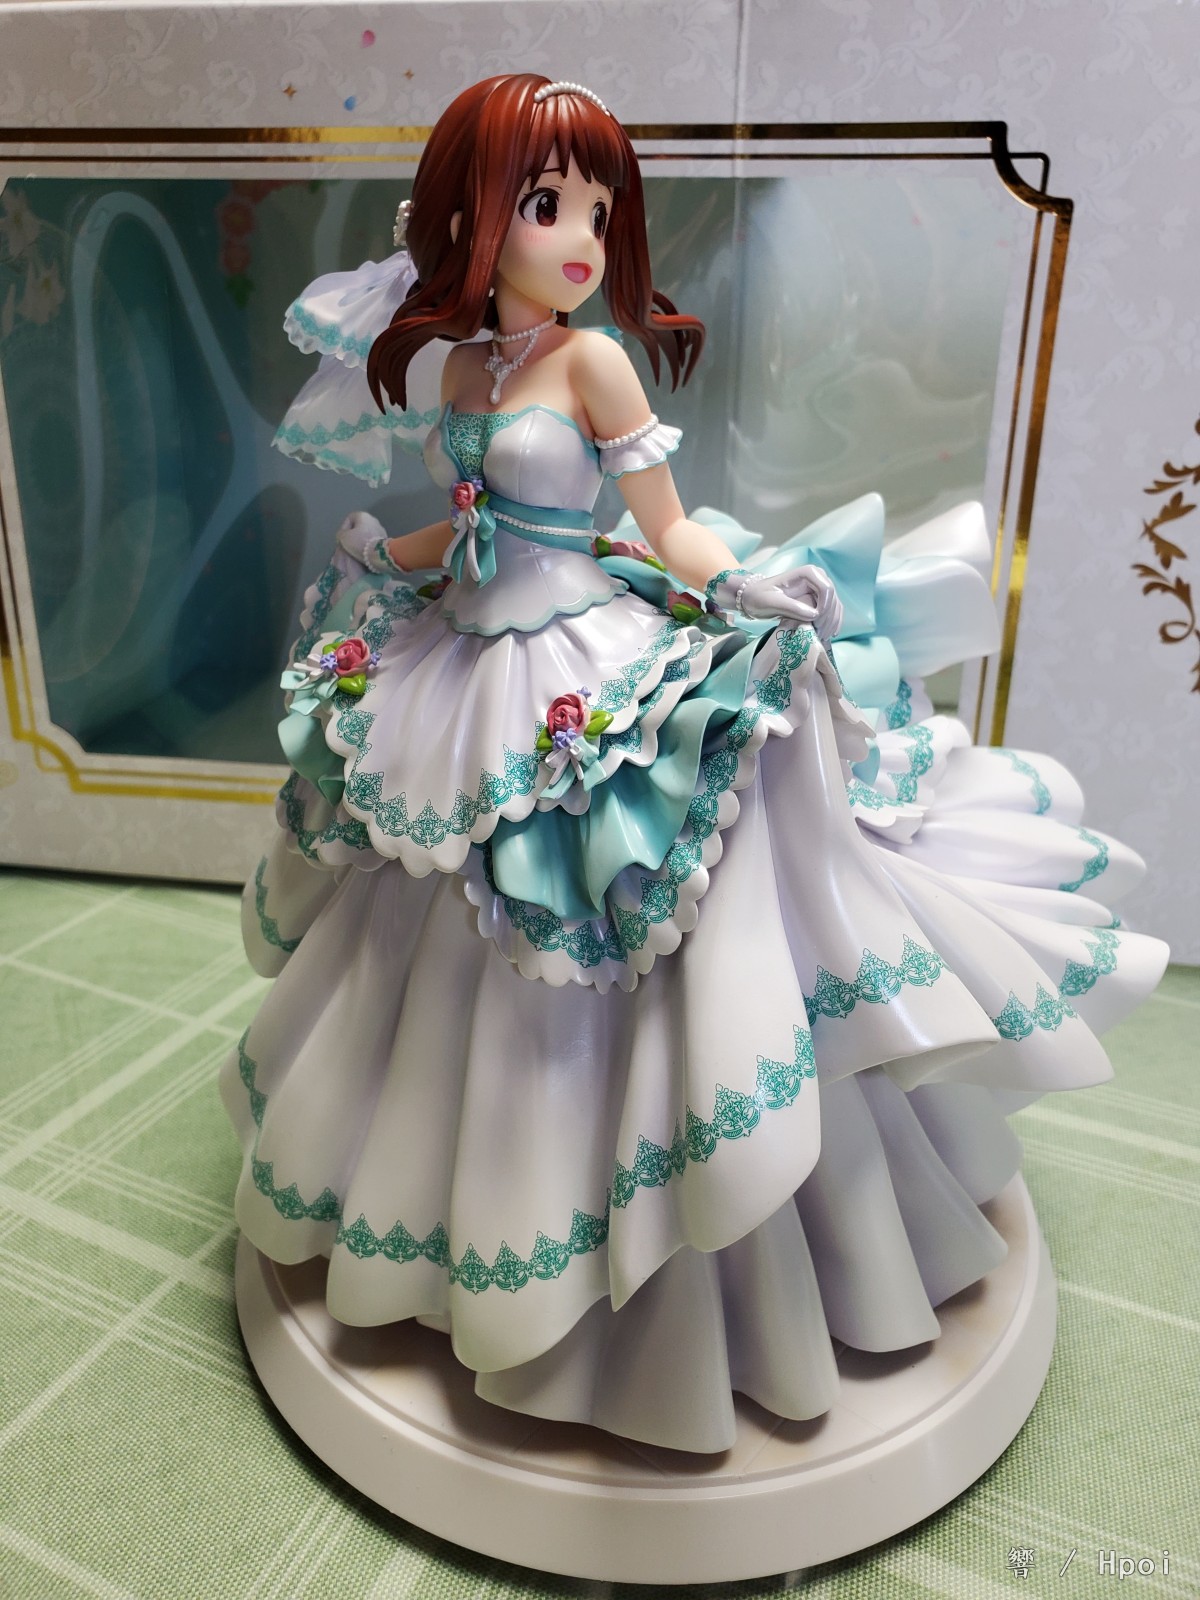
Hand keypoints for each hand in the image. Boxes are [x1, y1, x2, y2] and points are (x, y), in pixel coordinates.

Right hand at [335, 510, 388, 566]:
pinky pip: (373, 540)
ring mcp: (381, 529)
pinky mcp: (385, 539)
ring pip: (366, 533)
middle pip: (359, 526)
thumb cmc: (360, 542)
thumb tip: (342, 535)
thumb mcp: (343, 537)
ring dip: (361, 540)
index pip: (349, 518)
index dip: (344, 528)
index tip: (342, 538)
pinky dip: (368, 545)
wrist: (378, 553)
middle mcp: (373, 519)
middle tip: (348, 544)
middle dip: (353, 535)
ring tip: (356, 549)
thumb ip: (341, 534)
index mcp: (363, 515)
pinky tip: (365, 552)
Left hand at [708, 565, 842, 639]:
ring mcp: (819, 589)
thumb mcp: (770, 602)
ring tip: (821, 638)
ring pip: (835, 606)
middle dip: (828, 618)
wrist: (754, 598)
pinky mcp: (819, 600)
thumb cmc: (759, 597)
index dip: (825, 607)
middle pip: (833, 598)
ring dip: (831, 623)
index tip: (815, 623)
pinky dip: (831, 624)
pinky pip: (832, 611)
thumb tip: (814, 615)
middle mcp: (817, 578)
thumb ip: (791, 607)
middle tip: (819, 636)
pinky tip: (828, 636)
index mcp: (807, 573)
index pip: (826, 588)